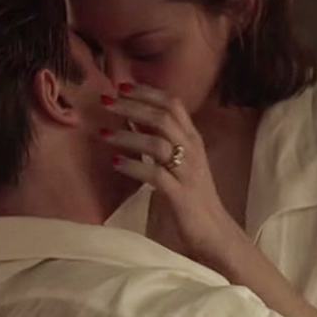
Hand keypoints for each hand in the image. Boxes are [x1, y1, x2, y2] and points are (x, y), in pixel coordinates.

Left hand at [99, 83, 241, 269]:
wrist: (214, 231)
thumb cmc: (192, 196)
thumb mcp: (178, 161)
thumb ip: (161, 139)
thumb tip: (134, 116)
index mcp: (193, 139)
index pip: (173, 104)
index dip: (148, 92)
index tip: (122, 85)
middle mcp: (193, 150)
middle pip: (163, 117)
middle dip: (133, 106)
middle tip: (106, 100)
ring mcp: (187, 172)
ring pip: (158, 142)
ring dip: (128, 135)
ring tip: (103, 133)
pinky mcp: (180, 194)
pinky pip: (154, 174)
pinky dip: (133, 165)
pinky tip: (115, 162)